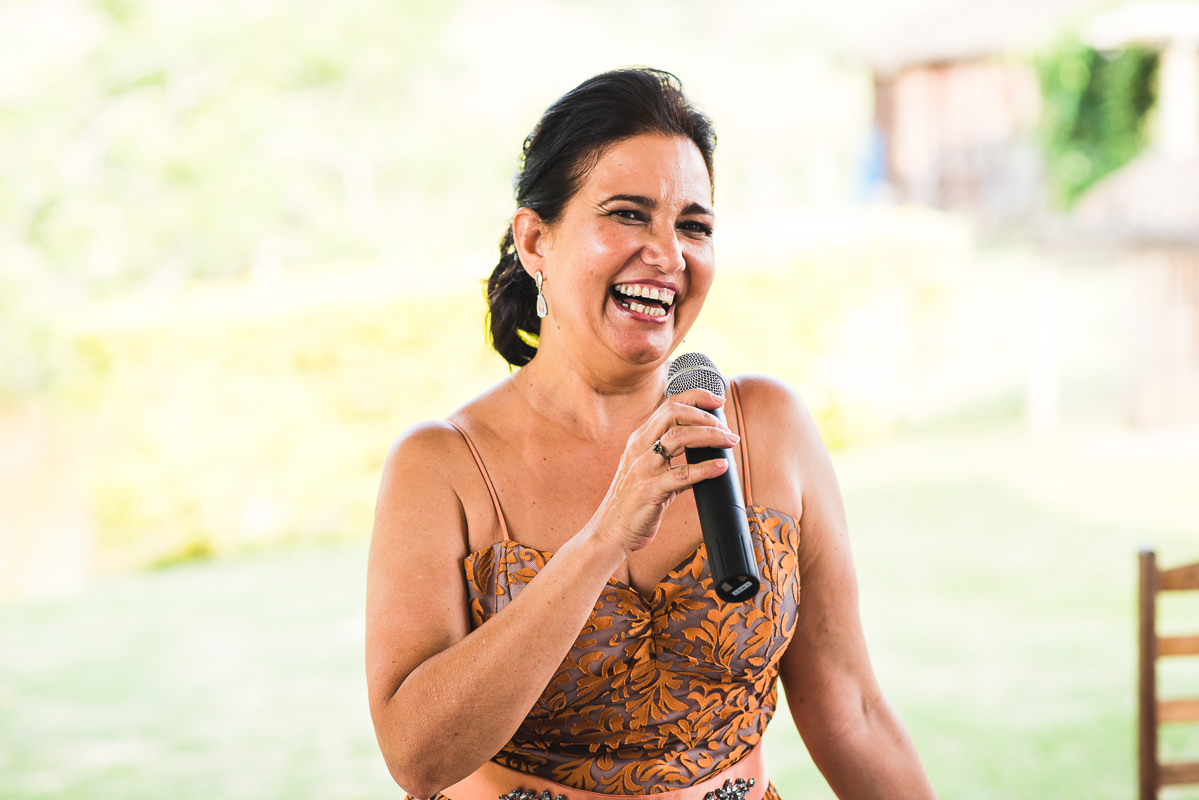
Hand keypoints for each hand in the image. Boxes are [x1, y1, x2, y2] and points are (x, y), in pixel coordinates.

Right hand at [587, 388, 739, 555]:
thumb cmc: (633, 502)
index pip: (668, 405)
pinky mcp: (649, 490)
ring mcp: (643, 468)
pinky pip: (681, 474)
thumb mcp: (648, 471)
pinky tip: (720, 467)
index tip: (717, 400)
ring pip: (678, 437)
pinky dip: (705, 468)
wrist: (610, 531)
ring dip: (708, 435)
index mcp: (639, 439)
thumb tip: (706, 452)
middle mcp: (639, 448)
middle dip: (704, 414)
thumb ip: (671, 459)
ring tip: (728, 441)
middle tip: (726, 427)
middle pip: (672, 413)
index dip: (695, 397)